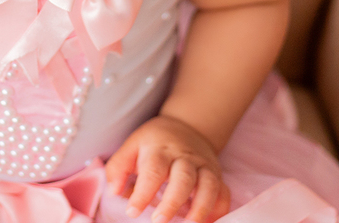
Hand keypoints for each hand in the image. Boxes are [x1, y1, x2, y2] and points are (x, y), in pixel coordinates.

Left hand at [104, 115, 230, 222]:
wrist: (186, 125)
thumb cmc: (154, 143)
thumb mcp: (132, 146)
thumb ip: (119, 168)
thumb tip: (114, 191)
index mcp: (160, 150)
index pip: (153, 170)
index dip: (143, 193)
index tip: (132, 212)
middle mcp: (185, 157)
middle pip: (183, 178)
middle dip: (173, 201)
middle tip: (159, 221)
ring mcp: (204, 165)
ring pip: (208, 184)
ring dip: (201, 207)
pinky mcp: (217, 174)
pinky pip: (224, 192)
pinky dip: (220, 209)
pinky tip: (210, 222)